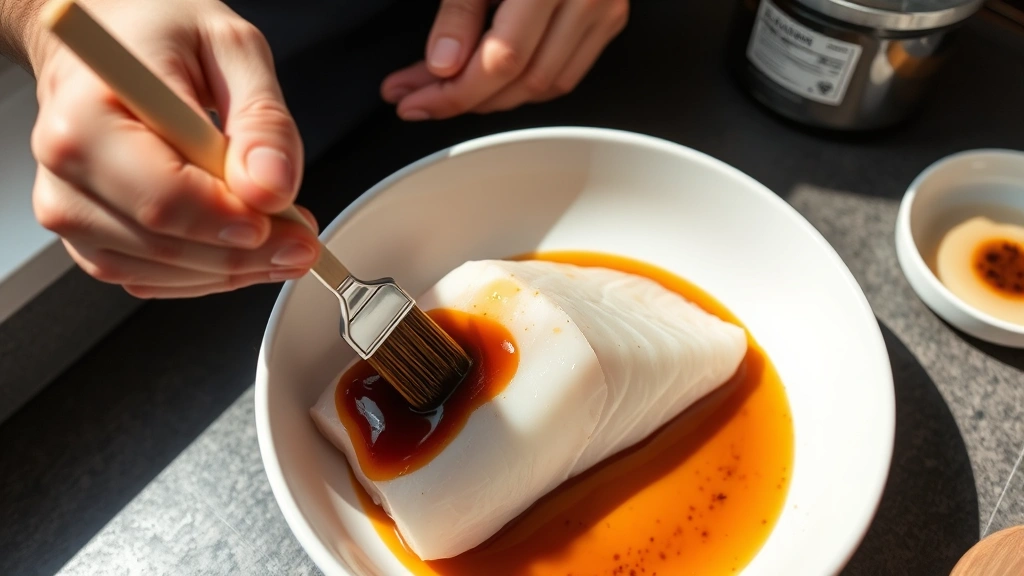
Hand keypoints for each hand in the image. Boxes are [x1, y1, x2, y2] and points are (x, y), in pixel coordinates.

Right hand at [25, 0, 318, 297]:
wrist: (110, 42)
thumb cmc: (159, 35)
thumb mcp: (232, 49)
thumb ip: (261, 119)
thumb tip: (271, 189)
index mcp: (85, 115)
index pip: (162, 197)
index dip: (231, 223)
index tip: (289, 225)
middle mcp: (65, 168)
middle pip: (163, 244)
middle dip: (247, 253)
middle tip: (304, 241)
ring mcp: (71, 208)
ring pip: (158, 273)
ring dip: (232, 270)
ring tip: (284, 243)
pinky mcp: (90, 236)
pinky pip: (150, 280)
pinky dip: (207, 274)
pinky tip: (244, 250)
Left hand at [380, 0, 628, 119]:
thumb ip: (460, 11)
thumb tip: (443, 65)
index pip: (502, 60)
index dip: (453, 92)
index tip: (413, 99)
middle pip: (524, 81)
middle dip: (464, 100)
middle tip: (418, 99)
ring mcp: (605, 8)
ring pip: (547, 85)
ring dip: (494, 100)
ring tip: (448, 92)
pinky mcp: (609, 16)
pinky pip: (567, 72)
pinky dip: (526, 85)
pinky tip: (491, 82)